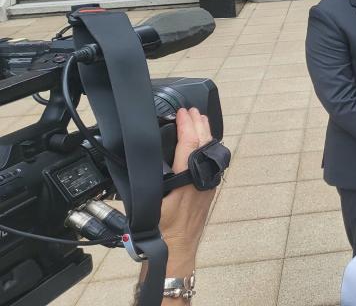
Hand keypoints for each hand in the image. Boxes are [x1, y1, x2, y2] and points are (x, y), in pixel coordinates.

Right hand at [158, 108, 216, 274]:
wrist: (178, 248)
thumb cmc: (162, 228)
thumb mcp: (150, 202)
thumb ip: (148, 181)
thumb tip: (142, 161)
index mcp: (188, 178)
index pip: (190, 143)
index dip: (186, 124)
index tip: (182, 111)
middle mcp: (202, 177)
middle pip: (205, 142)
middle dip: (199, 123)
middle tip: (192, 110)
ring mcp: (208, 182)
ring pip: (210, 151)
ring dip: (204, 133)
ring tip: (199, 120)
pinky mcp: (209, 188)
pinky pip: (210, 160)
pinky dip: (206, 146)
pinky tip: (201, 143)